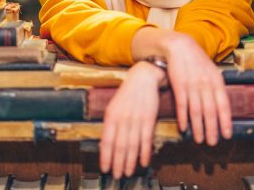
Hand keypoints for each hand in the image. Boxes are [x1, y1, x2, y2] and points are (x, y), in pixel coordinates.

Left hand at [99, 61, 164, 178]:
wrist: (143, 77)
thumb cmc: (128, 93)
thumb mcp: (114, 105)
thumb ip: (110, 124)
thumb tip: (106, 143)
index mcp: (111, 115)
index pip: (106, 141)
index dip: (106, 157)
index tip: (105, 169)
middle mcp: (123, 119)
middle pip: (119, 147)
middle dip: (118, 164)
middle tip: (117, 176)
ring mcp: (136, 120)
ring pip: (132, 146)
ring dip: (130, 162)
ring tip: (128, 173)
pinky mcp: (149, 119)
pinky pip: (146, 140)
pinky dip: (144, 153)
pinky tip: (143, 162)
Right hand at [164, 33, 231, 145]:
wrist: (180, 46)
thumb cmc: (197, 61)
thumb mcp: (212, 71)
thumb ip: (217, 88)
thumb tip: (223, 106)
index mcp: (217, 81)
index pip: (223, 105)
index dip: (225, 121)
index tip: (227, 135)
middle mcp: (206, 84)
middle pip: (210, 111)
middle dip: (212, 129)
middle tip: (212, 143)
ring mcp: (192, 85)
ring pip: (196, 111)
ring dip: (198, 127)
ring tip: (199, 140)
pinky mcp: (179, 85)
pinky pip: (182, 105)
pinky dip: (183, 118)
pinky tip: (184, 128)